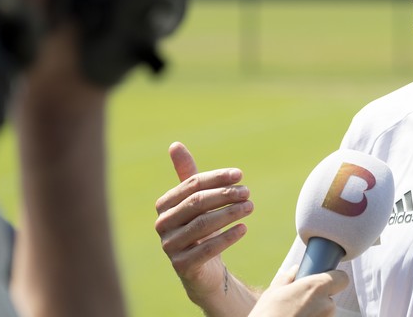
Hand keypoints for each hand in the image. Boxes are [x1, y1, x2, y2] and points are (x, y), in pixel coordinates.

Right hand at [154, 142, 254, 307]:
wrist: (203, 268)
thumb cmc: (200, 228)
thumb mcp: (195, 201)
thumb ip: (188, 176)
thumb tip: (174, 144)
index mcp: (164, 204)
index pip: (192, 185)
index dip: (216, 178)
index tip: (240, 175)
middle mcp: (162, 224)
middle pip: (197, 203)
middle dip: (224, 195)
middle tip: (247, 192)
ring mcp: (169, 246)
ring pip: (202, 225)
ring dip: (229, 213)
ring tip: (250, 207)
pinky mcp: (182, 266)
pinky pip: (206, 250)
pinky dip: (227, 237)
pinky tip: (243, 228)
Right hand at [249, 266, 348, 316]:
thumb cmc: (267, 316)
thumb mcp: (272, 293)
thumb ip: (287, 279)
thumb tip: (294, 271)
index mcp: (316, 288)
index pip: (342, 278)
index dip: (334, 278)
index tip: (323, 280)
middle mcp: (326, 306)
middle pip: (330, 298)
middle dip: (318, 299)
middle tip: (299, 302)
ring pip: (325, 313)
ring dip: (315, 313)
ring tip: (295, 315)